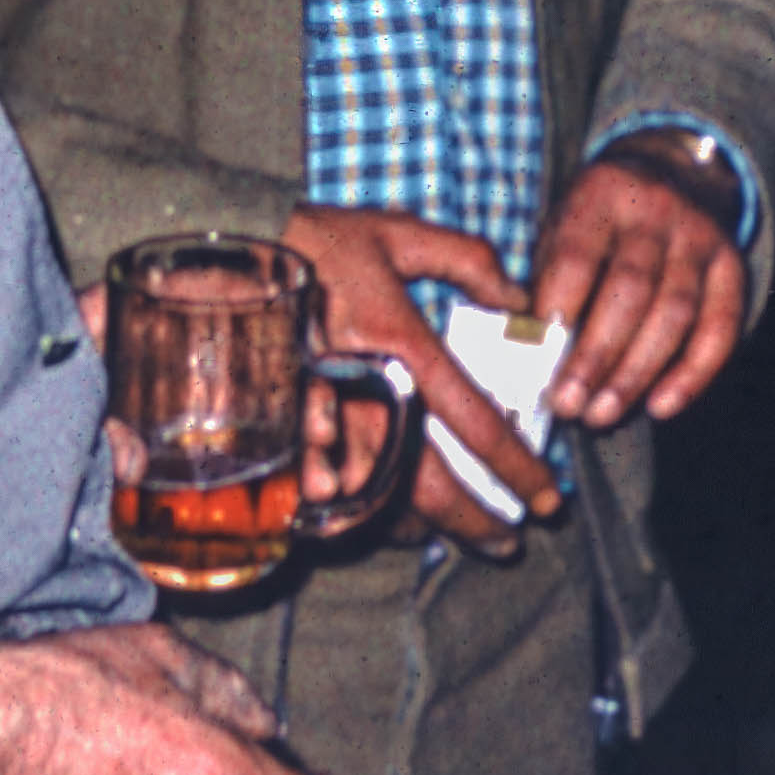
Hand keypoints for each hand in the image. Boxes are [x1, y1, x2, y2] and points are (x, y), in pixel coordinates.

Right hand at [278, 202, 552, 551]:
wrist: (227, 254)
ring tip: (459, 536)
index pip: (474, 422)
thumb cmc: (317, 241)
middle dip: (476, 522)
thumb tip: (518, 295)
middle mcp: (363, 393)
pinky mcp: (287, 432)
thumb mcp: (399, 233)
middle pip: (429, 484)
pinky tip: (392, 521)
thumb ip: (468, 260)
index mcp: (401, 345)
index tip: (547, 496)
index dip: (516, 466)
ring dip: (424, 526)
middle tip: (509, 542)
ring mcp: (321, 420)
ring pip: (379, 500)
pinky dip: (365, 516)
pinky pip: (330, 494)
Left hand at [536, 142, 746, 429]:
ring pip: (675, 312)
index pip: (577, 256)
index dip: (557, 310)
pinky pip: (721, 326)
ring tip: (601, 415)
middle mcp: (656, 209)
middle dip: (596, 355)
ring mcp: (700, 235)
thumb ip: (546, 282)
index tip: (534, 361)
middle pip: (631, 289)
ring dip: (636, 373)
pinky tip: (660, 408)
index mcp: (600, 193)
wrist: (670, 174)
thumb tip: (526, 356)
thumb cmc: (596, 224)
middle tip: (568, 406)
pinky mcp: (732, 265)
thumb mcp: (561, 228)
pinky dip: (693, 374)